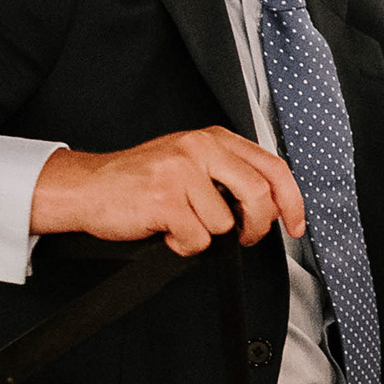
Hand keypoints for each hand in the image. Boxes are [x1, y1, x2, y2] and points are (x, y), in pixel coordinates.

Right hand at [29, 127, 304, 254]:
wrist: (87, 187)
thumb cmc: (138, 181)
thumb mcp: (189, 162)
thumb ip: (228, 173)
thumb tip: (272, 204)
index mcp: (212, 138)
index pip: (272, 166)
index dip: (292, 200)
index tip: (296, 224)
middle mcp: (199, 148)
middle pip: (259, 195)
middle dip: (257, 227)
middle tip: (244, 238)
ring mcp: (181, 172)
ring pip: (225, 224)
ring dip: (204, 236)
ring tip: (179, 223)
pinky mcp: (165, 198)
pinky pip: (197, 239)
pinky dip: (182, 245)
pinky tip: (165, 230)